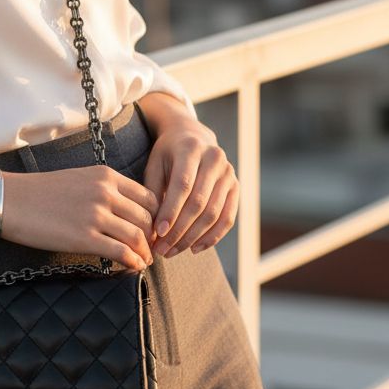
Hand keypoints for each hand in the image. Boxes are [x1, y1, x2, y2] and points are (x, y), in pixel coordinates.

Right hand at [0, 163, 159, 271]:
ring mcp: (96, 215)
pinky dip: (133, 262)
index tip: (152, 230)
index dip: (155, 217)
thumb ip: (104, 190)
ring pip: (137, 237)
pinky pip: (122, 253)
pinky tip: (133, 267)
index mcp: (106, 176)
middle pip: (146, 218)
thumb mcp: (79, 179)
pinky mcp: (86, 238)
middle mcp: (105, 192)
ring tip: (144, 260)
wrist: (10, 199)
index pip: (147, 197)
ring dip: (145, 252)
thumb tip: (123, 213)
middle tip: (151, 249)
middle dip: (152, 237)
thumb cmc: (39, 192)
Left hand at [142, 118, 238, 257]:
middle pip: (199, 202)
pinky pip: (227, 218)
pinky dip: (212, 237)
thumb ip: (153, 193)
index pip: (182, 185)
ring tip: (173, 251)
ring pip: (213, 214)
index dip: (170, 212)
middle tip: (162, 249)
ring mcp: (228, 173)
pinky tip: (195, 248)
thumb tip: (153, 230)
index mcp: (191, 149)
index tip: (157, 234)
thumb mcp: (155, 165)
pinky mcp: (235, 187)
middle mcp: (214, 159)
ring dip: (193, 238)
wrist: (192, 136)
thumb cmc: (167, 154)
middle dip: (179, 230)